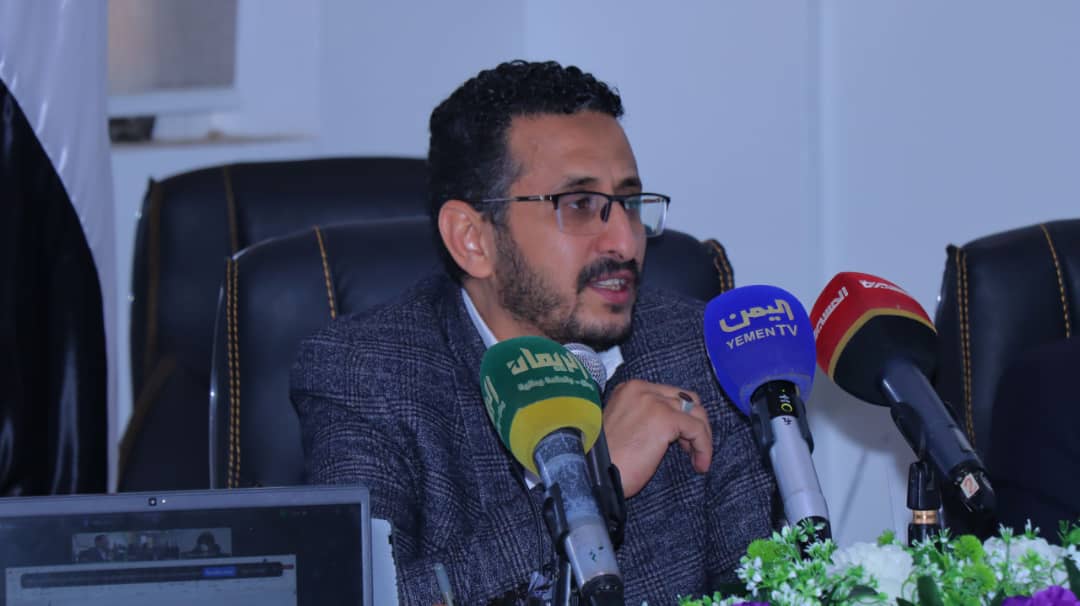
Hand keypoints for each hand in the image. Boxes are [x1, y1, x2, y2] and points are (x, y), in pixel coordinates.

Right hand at [602, 380, 712, 497]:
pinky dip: (704, 447)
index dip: (681, 416)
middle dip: (694, 423)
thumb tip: (674, 427)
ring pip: (695, 412)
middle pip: (686, 398)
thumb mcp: (624, 428)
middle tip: (689, 450)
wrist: (593, 474)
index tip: (680, 442)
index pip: (668, 394)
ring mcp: (654, 401)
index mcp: (629, 389)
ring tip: (698, 460)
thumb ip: (645, 418)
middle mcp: (642, 389)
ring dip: (701, 437)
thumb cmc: (605, 461)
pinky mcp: (665, 418)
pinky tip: (699, 465)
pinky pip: (697, 429)